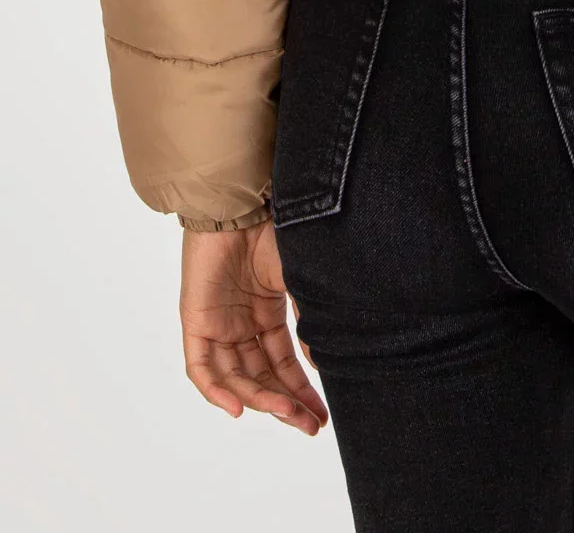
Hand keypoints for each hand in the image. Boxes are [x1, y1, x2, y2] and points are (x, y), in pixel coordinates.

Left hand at [180, 220, 328, 435]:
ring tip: (285, 414)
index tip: (321, 416)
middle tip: (309, 426)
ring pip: (236, 377)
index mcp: (267, 313)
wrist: (243, 203)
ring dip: (260, 399)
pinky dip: (217, 391)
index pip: (284, 364)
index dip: (301, 391)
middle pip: (262, 376)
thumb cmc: (275, 231)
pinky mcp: (196, 322)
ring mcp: (219, 325)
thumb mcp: (298, 281)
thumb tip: (320, 361)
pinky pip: (202, 368)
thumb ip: (306, 321)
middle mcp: (242, 324)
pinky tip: (240, 407)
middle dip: (285, 404)